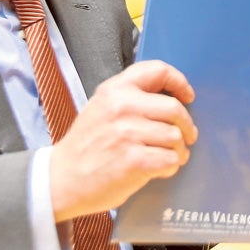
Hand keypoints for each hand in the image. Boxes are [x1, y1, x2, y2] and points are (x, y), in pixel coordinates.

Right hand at [50, 60, 195, 221]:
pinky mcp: (133, 161)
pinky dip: (170, 166)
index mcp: (115, 89)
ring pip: (175, 137)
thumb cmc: (87, 144)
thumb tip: (170, 97)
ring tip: (170, 155)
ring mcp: (127, 134)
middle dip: (186, 125)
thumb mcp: (101, 106)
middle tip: (187, 136)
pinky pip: (170, 160)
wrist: (62, 178)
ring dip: (179, 150)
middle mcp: (122, 107)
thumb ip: (130, 96)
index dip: (179, 82)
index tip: (187, 97)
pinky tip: (160, 168)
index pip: (158, 70)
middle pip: (174, 109)